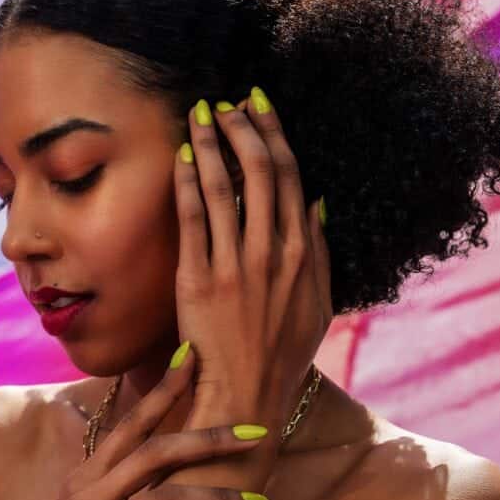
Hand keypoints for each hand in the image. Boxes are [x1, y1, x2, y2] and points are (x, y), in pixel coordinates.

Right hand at [0, 346, 268, 499]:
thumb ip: (98, 480)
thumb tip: (114, 439)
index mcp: (82, 479)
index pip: (130, 424)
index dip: (164, 389)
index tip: (196, 357)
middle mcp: (83, 497)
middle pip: (154, 451)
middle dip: (210, 437)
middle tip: (258, 432)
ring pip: (163, 498)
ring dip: (218, 497)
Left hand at [173, 91, 332, 429]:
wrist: (246, 396)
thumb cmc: (282, 355)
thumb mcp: (318, 305)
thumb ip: (319, 252)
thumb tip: (318, 203)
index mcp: (303, 254)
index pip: (290, 177)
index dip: (273, 135)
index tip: (258, 106)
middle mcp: (271, 252)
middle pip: (258, 172)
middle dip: (241, 128)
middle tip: (225, 103)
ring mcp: (233, 265)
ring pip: (222, 188)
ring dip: (210, 144)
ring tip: (198, 115)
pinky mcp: (198, 281)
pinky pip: (192, 220)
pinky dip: (186, 184)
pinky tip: (179, 157)